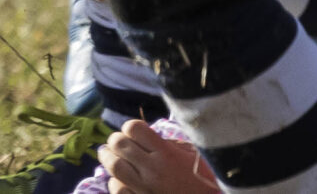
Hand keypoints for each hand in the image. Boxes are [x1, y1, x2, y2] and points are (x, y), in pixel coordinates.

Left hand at [95, 120, 214, 193]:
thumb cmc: (206, 180)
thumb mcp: (194, 155)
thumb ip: (170, 144)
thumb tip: (148, 136)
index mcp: (166, 153)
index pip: (133, 128)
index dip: (131, 128)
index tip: (135, 134)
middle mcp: (153, 169)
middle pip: (119, 144)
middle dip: (116, 140)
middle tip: (118, 144)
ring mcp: (145, 188)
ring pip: (114, 166)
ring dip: (109, 159)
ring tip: (110, 156)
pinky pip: (117, 190)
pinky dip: (115, 182)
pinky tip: (120, 180)